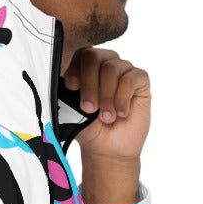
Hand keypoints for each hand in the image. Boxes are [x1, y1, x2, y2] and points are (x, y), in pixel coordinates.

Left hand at [63, 45, 150, 180]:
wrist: (109, 149)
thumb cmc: (91, 129)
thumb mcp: (73, 112)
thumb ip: (67, 95)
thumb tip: (62, 84)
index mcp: (87, 68)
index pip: (80, 54)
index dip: (75, 69)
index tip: (71, 88)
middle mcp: (105, 64)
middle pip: (94, 56)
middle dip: (89, 84)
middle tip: (89, 109)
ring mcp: (123, 70)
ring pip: (111, 68)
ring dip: (106, 96)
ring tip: (106, 117)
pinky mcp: (140, 79)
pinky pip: (130, 79)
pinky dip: (123, 98)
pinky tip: (121, 113)